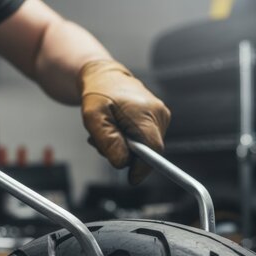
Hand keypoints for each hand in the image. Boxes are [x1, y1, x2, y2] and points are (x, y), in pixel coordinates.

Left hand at [78, 60, 170, 184]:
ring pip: (147, 147)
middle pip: (148, 152)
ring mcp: (161, 116)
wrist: (105, 77)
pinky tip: (118, 129)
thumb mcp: (94, 118)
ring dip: (126, 148)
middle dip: (126, 154)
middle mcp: (159, 114)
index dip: (142, 168)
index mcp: (145, 113)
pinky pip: (146, 140)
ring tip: (109, 131)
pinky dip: (131, 141)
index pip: (153, 151)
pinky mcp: (159, 119)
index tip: (131, 178)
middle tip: (103, 142)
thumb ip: (108, 141)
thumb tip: (123, 163)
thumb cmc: (99, 94)